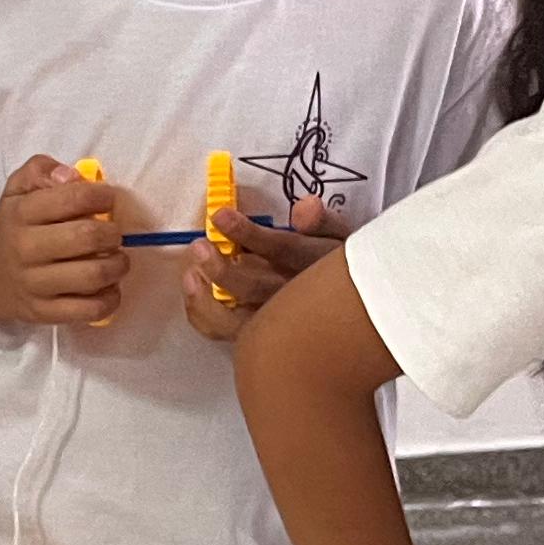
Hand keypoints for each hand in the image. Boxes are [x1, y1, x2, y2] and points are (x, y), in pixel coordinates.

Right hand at [0, 155, 129, 326]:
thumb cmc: (13, 228)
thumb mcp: (17, 189)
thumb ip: (42, 170)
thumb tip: (71, 176)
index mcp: (21, 213)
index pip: (74, 198)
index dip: (102, 196)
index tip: (107, 201)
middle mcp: (26, 248)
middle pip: (88, 237)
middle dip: (114, 233)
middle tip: (114, 234)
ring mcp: (35, 284)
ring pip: (94, 275)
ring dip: (118, 265)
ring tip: (116, 259)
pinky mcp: (45, 312)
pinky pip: (91, 309)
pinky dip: (111, 298)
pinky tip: (109, 286)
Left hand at [185, 191, 346, 340]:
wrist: (353, 311)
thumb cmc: (334, 264)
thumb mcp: (339, 236)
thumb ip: (321, 221)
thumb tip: (305, 207)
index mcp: (312, 265)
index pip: (281, 250)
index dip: (248, 234)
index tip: (220, 215)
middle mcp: (293, 298)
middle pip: (256, 290)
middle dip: (223, 270)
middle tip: (199, 248)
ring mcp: (277, 323)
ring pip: (238, 321)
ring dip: (208, 299)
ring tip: (191, 275)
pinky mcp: (261, 337)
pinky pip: (227, 333)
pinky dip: (204, 315)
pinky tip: (194, 291)